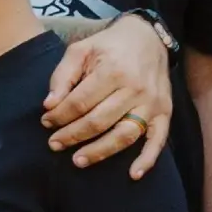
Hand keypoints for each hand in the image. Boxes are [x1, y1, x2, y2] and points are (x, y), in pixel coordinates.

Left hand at [42, 14, 173, 177]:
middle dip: (72, 136)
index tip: (46, 122)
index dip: (59, 116)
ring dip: (99, 152)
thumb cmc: (109, 46)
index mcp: (113, 70)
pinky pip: (158, 140)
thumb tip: (49, 105)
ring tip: (77, 161)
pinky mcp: (165, 112)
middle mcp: (135, 88)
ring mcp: (152, 103)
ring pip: (124, 135)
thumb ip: (62, 76)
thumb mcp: (81, 50)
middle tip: (54, 144)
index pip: (79, 103)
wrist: (148, 37)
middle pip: (98, 122)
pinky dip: (147, 159)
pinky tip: (133, 174)